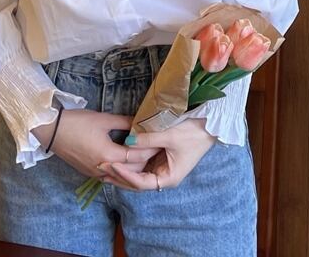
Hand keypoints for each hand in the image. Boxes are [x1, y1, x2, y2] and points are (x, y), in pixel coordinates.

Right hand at [31, 109, 160, 178]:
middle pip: (132, 170)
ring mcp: (96, 174)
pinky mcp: (90, 173)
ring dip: (135, 168)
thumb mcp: (103, 119)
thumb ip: (124, 122)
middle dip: (146, 160)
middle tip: (158, 150)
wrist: (51, 131)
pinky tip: (129, 162)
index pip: (137, 157)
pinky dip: (124, 171)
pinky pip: (112, 176)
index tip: (162, 142)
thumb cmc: (77, 123)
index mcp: (108, 156)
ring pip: (122, 176)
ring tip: (147, 157)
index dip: (150, 149)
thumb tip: (140, 122)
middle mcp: (104, 169)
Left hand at [100, 118, 216, 190]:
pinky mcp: (160, 159)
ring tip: (104, 163)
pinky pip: (142, 163)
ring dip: (122, 169)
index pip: (141, 182)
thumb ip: (148, 139)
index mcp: (168, 179)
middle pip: (136, 182)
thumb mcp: (169, 135)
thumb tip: (128, 141)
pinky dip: (130, 161)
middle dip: (119, 175)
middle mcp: (163, 177)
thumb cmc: (192, 133)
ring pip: (137, 173)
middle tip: (100, 167)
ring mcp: (161, 168)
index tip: (111, 166)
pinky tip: (117, 156)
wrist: (208, 126)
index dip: (125, 175)